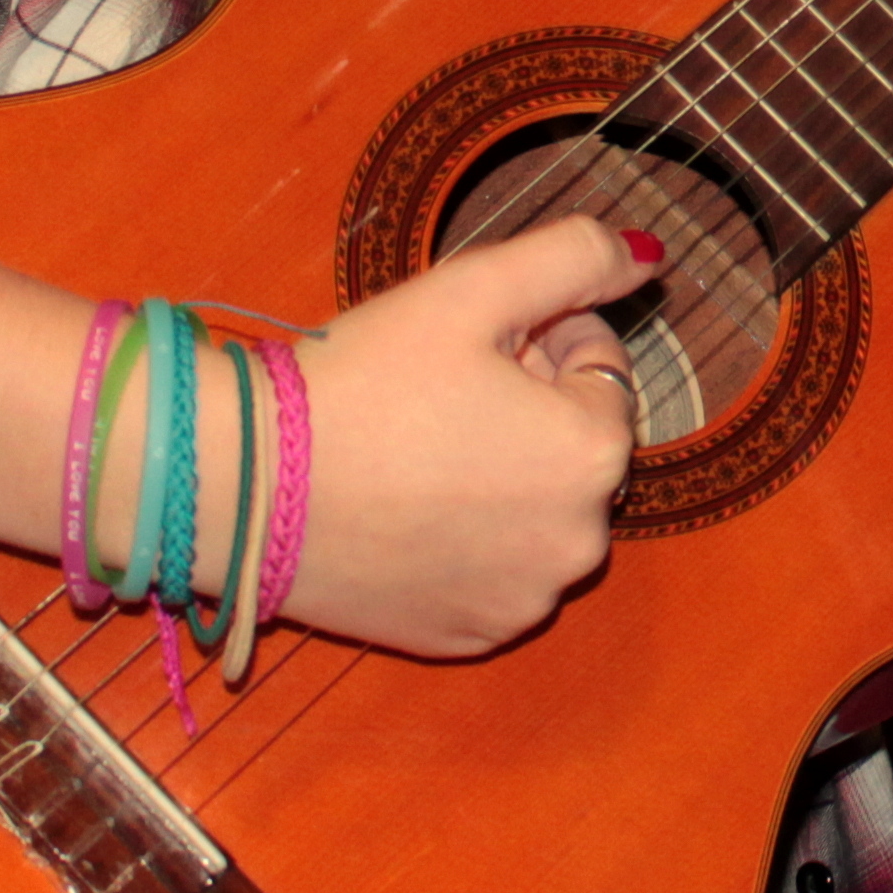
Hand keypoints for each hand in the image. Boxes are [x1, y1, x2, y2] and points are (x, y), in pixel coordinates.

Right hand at [272, 216, 662, 655]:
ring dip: (499, 472)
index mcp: (594, 455)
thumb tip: (651, 256)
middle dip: (526, 408)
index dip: (538, 339)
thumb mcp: (474, 288)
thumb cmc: (359, 383)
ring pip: (535, 507)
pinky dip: (465, 536)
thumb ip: (577, 257)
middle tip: (436, 392)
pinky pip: (494, 568)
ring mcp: (521, 601)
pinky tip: (403, 506)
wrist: (242, 485)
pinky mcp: (466, 637)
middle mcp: (578, 544)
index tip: (470, 345)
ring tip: (414, 448)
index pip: (600, 367)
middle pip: (573, 444)